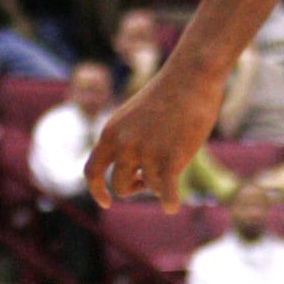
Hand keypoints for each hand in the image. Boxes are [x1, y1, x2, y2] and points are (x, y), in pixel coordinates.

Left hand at [87, 58, 225, 209]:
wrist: (191, 76)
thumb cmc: (168, 95)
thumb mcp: (135, 117)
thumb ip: (127, 142)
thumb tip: (134, 177)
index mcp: (111, 132)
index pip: (91, 171)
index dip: (96, 190)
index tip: (106, 202)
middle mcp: (124, 145)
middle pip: (121, 186)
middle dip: (134, 186)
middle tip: (147, 178)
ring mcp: (147, 152)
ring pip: (149, 187)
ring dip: (160, 181)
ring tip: (174, 160)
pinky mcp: (171, 158)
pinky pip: (166, 193)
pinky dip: (170, 202)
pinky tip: (173, 207)